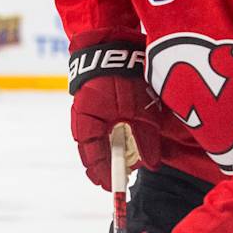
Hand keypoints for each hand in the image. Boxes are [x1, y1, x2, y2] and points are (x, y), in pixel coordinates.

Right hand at [69, 41, 163, 190]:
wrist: (113, 44)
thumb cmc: (125, 76)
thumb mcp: (141, 111)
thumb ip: (146, 140)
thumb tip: (150, 166)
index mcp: (88, 124)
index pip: (93, 160)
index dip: (105, 176)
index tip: (116, 188)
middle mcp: (81, 120)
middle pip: (91, 153)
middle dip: (106, 167)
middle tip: (120, 179)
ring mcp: (85, 111)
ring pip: (95, 141)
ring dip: (109, 153)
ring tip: (124, 162)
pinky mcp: (92, 104)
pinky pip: (98, 128)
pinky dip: (109, 138)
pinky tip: (122, 140)